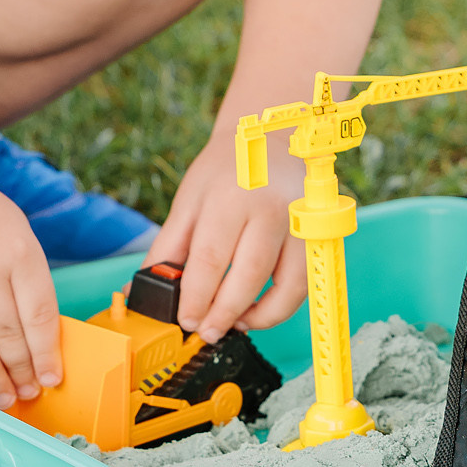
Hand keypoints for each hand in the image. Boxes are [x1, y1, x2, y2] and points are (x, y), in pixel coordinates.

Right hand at [0, 167, 62, 409]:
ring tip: (1, 396)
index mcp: (17, 251)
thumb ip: (31, 281)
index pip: (40, 316)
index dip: (47, 355)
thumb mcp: (17, 233)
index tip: (51, 379)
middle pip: (9, 337)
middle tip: (27, 393)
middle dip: (21, 374)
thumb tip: (43, 341)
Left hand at [146, 134, 307, 343]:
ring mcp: (302, 221)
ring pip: (287, 286)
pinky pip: (305, 283)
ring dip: (259, 316)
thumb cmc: (225, 169)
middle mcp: (271, 208)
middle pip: (249, 275)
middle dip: (225, 313)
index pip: (210, 259)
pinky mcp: (321, 233)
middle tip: (207, 331)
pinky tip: (259, 310)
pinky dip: (283, 305)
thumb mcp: (189, 200)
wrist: (271, 135)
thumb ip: (168, 247)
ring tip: (234, 323)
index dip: (196, 297)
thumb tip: (145, 288)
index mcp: (230, 197)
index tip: (186, 320)